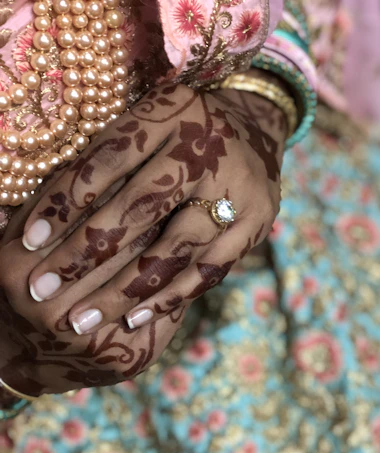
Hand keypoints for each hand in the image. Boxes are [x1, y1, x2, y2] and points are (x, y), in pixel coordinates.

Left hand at [0, 81, 284, 395]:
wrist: (257, 127)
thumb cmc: (184, 130)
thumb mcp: (148, 121)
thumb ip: (108, 156)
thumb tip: (47, 210)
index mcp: (170, 114)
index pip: (108, 160)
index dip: (66, 201)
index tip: (30, 241)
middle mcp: (205, 150)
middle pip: (138, 208)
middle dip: (84, 254)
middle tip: (41, 291)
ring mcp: (235, 191)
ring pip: (172, 249)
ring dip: (123, 288)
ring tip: (81, 320)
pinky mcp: (254, 225)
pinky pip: (208, 270)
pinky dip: (170, 296)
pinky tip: (134, 317)